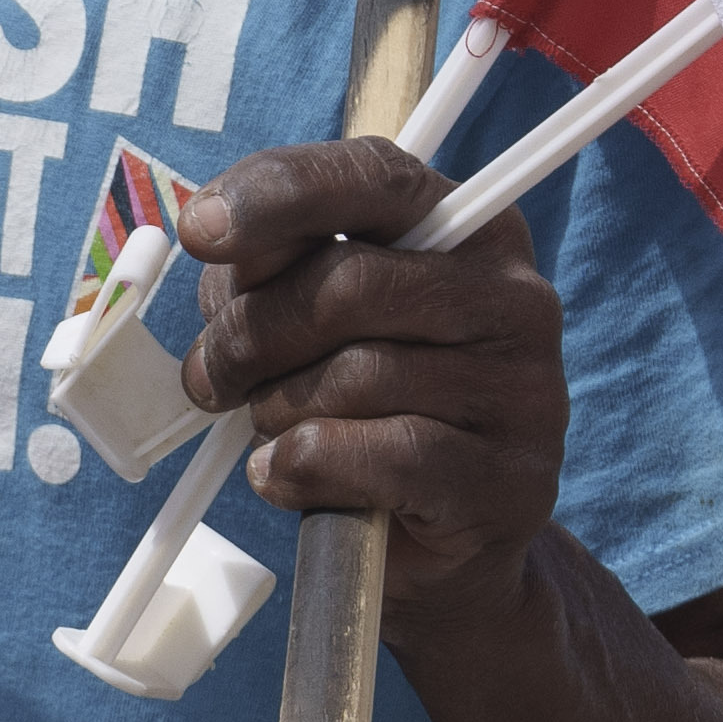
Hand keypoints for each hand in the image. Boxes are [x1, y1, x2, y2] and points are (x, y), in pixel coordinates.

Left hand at [179, 138, 567, 622]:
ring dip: (276, 412)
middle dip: (249, 335)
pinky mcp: (508, 479)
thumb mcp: (308, 320)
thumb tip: (222, 245)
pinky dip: (304, 468)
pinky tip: (290, 476)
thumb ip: (269, 268)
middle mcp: (512, 296)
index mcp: (465, 229)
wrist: (437, 544)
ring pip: (354, 377)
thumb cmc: (362, 409)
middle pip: (347, 285)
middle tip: (212, 378)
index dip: (276, 195)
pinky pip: (377, 457)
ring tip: (272, 430)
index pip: (374, 177)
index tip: (198, 230)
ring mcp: (523, 389)